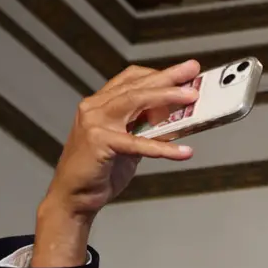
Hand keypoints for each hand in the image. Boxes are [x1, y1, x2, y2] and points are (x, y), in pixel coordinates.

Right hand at [35, 61, 203, 265]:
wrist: (75, 197)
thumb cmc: (101, 171)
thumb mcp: (128, 145)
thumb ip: (145, 129)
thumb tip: (175, 119)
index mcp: (100, 104)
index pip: (130, 80)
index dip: (158, 73)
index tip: (185, 71)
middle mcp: (94, 108)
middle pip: (136, 86)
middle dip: (167, 77)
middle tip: (193, 70)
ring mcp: (95, 123)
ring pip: (135, 102)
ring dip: (166, 97)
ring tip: (192, 97)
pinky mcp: (99, 142)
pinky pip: (137, 143)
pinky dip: (163, 148)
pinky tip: (184, 152)